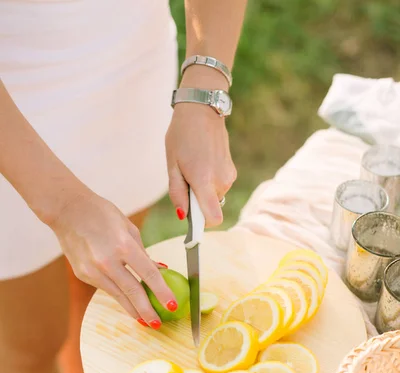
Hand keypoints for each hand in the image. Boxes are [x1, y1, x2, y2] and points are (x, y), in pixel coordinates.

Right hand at [51, 193, 176, 327]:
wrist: (66, 210)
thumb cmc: (101, 214)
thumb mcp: (128, 228)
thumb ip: (143, 252)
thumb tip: (160, 269)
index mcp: (123, 245)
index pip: (148, 274)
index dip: (162, 292)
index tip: (172, 305)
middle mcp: (107, 261)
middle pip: (133, 292)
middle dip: (147, 311)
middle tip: (158, 323)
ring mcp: (92, 270)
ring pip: (118, 296)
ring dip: (133, 310)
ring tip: (145, 321)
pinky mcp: (83, 274)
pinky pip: (106, 288)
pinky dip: (118, 296)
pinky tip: (128, 304)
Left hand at [166, 102, 236, 227]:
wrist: (202, 109)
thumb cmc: (182, 136)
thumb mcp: (172, 164)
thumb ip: (177, 193)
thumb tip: (183, 216)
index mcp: (204, 180)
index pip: (213, 218)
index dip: (201, 224)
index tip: (191, 220)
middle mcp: (221, 181)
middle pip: (210, 208)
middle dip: (197, 201)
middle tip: (185, 180)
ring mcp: (229, 176)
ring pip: (214, 197)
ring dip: (203, 190)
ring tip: (193, 167)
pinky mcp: (232, 171)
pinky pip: (218, 186)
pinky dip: (209, 182)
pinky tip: (202, 162)